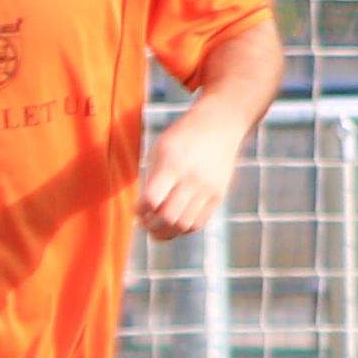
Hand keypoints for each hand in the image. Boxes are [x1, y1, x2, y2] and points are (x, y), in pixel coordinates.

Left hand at [136, 110, 245, 241]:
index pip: (152, 200)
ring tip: (157, 229)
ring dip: (166, 233)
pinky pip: (198, 223)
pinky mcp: (218, 196)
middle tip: (145, 225)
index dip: (141, 211)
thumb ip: (151, 179)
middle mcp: (192, 179)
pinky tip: (174, 223)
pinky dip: (183, 229)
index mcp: (172, 164)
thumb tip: (144, 211)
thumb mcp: (160, 150)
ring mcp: (208, 189)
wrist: (219, 125)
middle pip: (169, 217)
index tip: (138, 210)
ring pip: (184, 226)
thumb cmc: (181, 138)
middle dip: (151, 227)